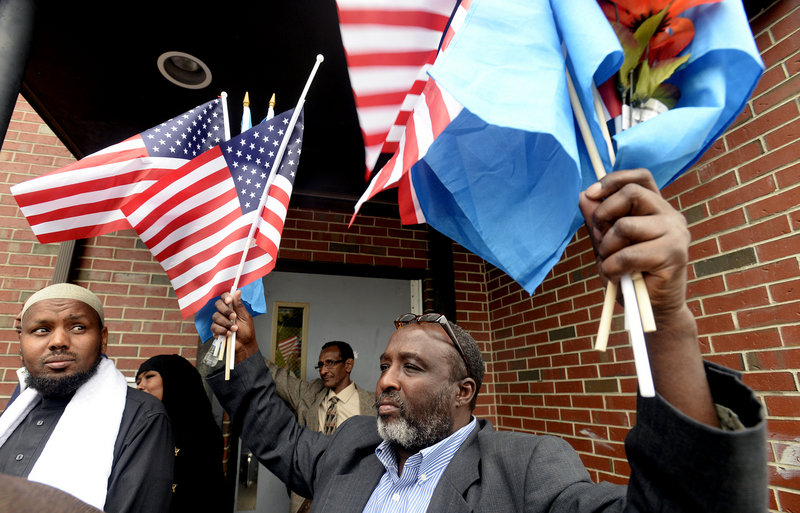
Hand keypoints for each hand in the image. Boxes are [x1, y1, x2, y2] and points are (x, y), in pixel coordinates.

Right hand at [211, 290, 258, 362]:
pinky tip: (229, 334)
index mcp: (232, 307)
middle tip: (234, 317)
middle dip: (225, 311)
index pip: (225, 297)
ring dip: (226, 323)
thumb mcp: (245, 317)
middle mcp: (224, 313)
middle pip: (217, 305)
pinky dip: (223, 330)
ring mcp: (219, 321)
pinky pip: (214, 327)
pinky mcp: (215, 330)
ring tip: (234, 329)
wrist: (245, 345)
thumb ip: (239, 305)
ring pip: (215, 316)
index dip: (225, 297)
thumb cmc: (247, 331)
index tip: (229, 301)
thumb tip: (237, 292)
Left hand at [579, 168, 689, 325]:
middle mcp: (671, 216)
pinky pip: (628, 254)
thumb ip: (599, 221)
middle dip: (603, 214)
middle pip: (631, 193)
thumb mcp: (608, 245)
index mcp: (657, 209)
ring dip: (607, 248)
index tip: (591, 193)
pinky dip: (612, 267)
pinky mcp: (674, 255)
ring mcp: (675, 234)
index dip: (614, 180)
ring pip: (625, 225)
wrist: (655, 311)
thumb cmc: (630, 276)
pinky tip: (616, 277)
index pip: (640, 177)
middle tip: (600, 238)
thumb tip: (584, 195)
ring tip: (611, 264)